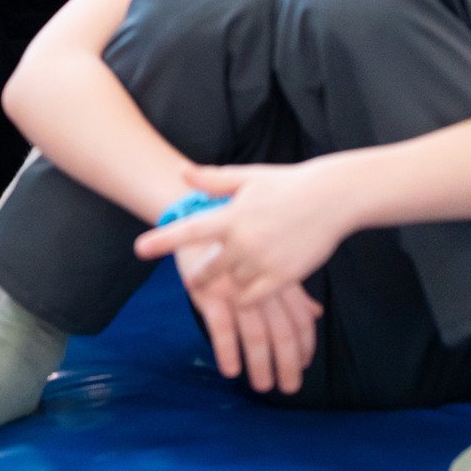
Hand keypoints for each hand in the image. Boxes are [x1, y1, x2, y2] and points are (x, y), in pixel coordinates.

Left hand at [134, 161, 357, 307]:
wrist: (331, 198)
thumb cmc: (286, 183)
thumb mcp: (247, 177)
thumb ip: (212, 180)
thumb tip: (181, 172)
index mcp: (231, 215)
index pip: (190, 230)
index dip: (163, 240)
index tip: (140, 249)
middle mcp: (244, 240)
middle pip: (209, 268)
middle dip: (200, 276)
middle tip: (193, 278)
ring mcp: (264, 260)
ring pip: (232, 285)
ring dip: (227, 286)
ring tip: (225, 286)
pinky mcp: (284, 275)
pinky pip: (255, 297)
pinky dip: (247, 298)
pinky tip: (246, 294)